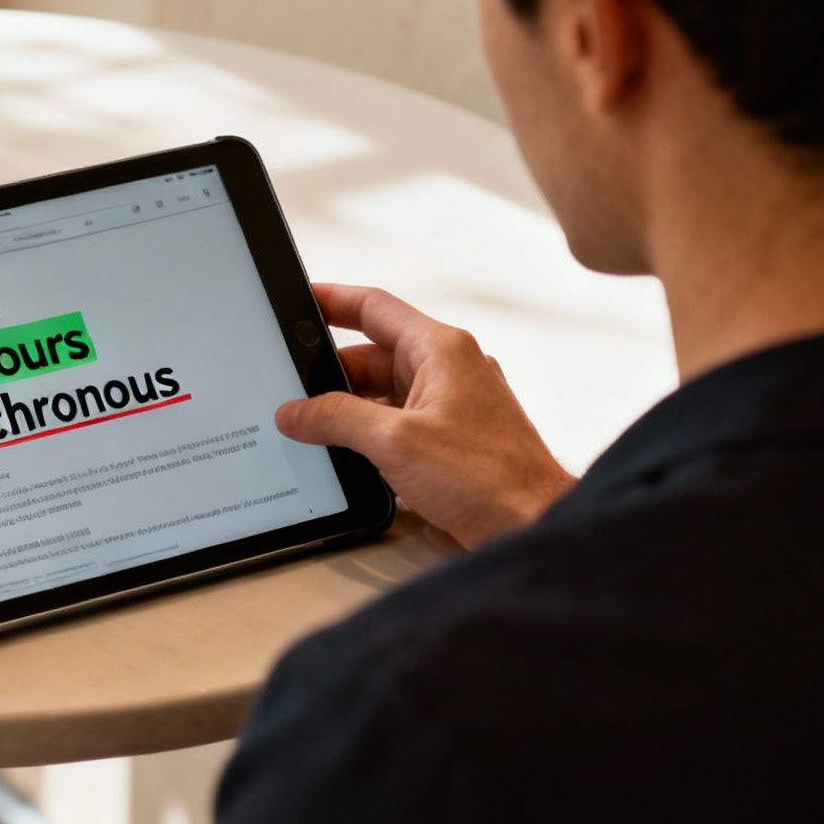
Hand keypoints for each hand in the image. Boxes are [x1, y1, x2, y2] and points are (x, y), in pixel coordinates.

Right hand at [276, 283, 575, 548]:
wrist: (531, 524)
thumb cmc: (489, 478)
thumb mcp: (395, 442)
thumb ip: (337, 419)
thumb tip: (297, 411)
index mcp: (441, 350)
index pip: (375, 308)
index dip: (331, 300)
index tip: (299, 299)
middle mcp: (450, 371)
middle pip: (374, 358)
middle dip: (331, 375)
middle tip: (292, 391)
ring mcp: (453, 406)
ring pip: (385, 395)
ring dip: (350, 412)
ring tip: (313, 429)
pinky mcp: (452, 442)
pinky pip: (400, 425)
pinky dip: (372, 436)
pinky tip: (350, 458)